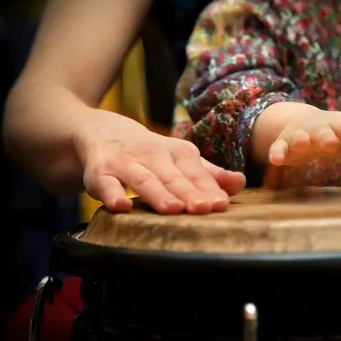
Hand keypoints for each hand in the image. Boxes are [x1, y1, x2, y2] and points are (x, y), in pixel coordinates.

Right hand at [73, 111, 245, 213]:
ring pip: (143, 179)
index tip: (221, 204)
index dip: (208, 188)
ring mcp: (125, 163)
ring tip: (173, 209)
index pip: (195, 172)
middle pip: (173, 177)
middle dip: (189, 193)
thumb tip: (240, 183)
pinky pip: (105, 184)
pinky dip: (111, 194)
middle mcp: (153, 155)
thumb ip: (209, 174)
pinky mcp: (99, 172)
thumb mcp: (180, 159)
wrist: (100, 131)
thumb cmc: (150, 153)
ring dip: (158, 194)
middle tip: (204, 209)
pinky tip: (120, 207)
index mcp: (177, 153)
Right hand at [265, 105, 340, 165]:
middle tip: (332, 144)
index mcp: (338, 125)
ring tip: (302, 144)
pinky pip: (278, 149)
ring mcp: (299, 136)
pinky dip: (276, 153)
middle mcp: (318, 128)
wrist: (301, 123)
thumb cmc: (334, 134)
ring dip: (300, 140)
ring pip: (298, 138)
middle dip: (326, 137)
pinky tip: (276, 160)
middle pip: (322, 131)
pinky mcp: (284, 146)